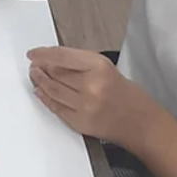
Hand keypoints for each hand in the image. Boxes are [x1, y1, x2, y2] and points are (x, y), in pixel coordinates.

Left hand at [27, 47, 168, 150]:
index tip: (34, 53)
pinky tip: (41, 91)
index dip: (43, 53)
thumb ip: (82, 64)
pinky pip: (55, 107)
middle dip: (41, 67)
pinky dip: (45, 98)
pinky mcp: (80, 122)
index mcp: (100, 67)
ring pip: (52, 89)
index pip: (61, 56)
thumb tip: (54, 60)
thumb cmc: (128, 96)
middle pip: (54, 72)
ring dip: (40, 81)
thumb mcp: (108, 69)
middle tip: (35, 64)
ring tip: (36, 75)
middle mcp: (91, 86)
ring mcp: (84, 106)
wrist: (142, 123)